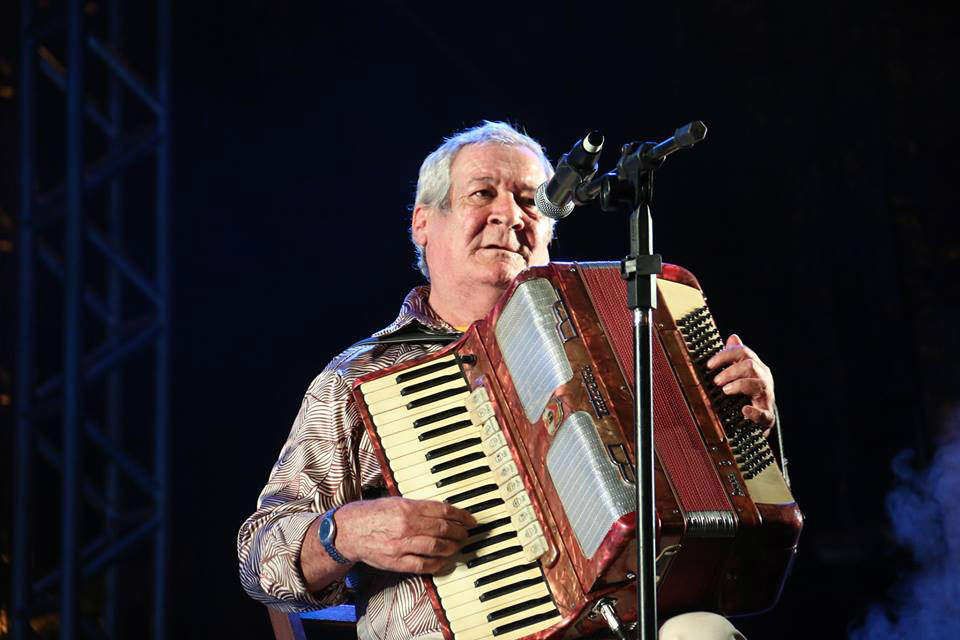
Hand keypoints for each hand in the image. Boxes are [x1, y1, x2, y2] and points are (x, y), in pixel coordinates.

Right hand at [335, 497, 476, 573]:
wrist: (348, 531)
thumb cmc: (372, 514)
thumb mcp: (396, 502)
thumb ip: (418, 507)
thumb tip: (444, 512)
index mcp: (407, 507)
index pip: (443, 511)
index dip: (461, 516)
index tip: (470, 520)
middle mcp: (406, 525)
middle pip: (442, 529)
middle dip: (459, 532)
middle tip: (466, 533)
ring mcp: (401, 545)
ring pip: (436, 547)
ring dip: (451, 547)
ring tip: (457, 546)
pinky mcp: (396, 561)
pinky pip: (422, 565)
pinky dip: (437, 564)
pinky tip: (443, 561)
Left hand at [706, 334, 775, 434]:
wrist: (763, 417)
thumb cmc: (749, 392)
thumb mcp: (743, 373)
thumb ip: (736, 357)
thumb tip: (733, 337)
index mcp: (757, 367)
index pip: (744, 352)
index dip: (725, 355)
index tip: (709, 364)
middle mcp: (764, 379)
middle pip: (750, 365)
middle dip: (730, 371)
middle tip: (716, 380)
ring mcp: (767, 397)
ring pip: (757, 384)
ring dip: (739, 385)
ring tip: (725, 390)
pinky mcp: (767, 416)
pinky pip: (764, 413)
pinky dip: (754, 412)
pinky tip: (745, 411)